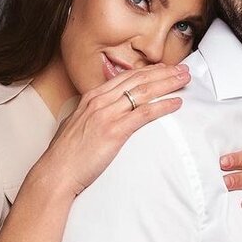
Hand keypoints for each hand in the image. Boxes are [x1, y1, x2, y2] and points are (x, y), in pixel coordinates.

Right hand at [36, 63, 189, 195]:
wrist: (56, 172)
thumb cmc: (66, 155)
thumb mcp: (76, 125)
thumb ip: (90, 115)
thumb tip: (98, 114)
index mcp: (91, 97)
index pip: (125, 77)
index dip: (148, 71)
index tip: (164, 68)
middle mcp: (100, 101)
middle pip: (138, 79)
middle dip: (163, 72)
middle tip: (183, 69)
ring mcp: (107, 114)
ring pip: (144, 91)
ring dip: (168, 83)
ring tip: (185, 80)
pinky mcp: (114, 131)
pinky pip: (144, 114)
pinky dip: (163, 106)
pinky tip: (176, 103)